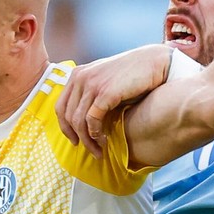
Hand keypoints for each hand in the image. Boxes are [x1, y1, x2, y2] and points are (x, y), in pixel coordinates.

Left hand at [57, 44, 171, 157]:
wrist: (153, 62)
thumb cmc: (132, 75)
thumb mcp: (104, 81)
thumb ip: (91, 96)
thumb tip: (84, 123)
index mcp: (77, 74)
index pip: (60, 107)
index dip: (65, 128)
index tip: (75, 141)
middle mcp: (80, 78)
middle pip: (68, 116)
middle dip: (78, 138)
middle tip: (91, 151)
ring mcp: (91, 84)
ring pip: (79, 121)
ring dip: (88, 140)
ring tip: (99, 150)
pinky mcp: (105, 92)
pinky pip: (92, 119)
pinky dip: (96, 133)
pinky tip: (104, 140)